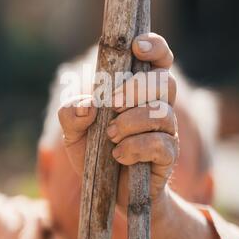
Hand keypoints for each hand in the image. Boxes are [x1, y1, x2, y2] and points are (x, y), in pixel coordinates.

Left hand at [58, 33, 178, 215]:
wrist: (108, 192)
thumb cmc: (95, 152)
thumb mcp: (72, 132)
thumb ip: (70, 113)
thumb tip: (87, 104)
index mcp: (140, 91)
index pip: (160, 60)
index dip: (155, 47)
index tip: (138, 46)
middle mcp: (158, 106)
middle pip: (165, 81)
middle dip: (137, 88)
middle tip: (113, 103)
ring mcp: (166, 131)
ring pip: (161, 113)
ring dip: (130, 122)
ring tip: (111, 137)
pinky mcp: (168, 155)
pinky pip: (160, 144)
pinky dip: (135, 147)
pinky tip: (119, 156)